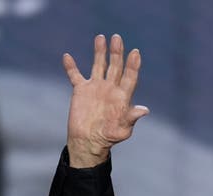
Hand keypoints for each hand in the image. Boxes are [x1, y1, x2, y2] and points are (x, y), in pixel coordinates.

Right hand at [63, 34, 148, 167]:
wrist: (89, 141)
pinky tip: (67, 57)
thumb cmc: (109, 137)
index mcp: (122, 96)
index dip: (133, 65)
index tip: (136, 53)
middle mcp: (110, 89)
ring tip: (101, 37)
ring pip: (98, 65)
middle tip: (118, 38)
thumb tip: (145, 110)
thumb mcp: (123, 129)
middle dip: (117, 52)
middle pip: (115, 66)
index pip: (130, 77)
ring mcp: (96, 88)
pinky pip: (75, 75)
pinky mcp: (81, 91)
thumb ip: (132, 118)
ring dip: (99, 52)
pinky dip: (71, 67)